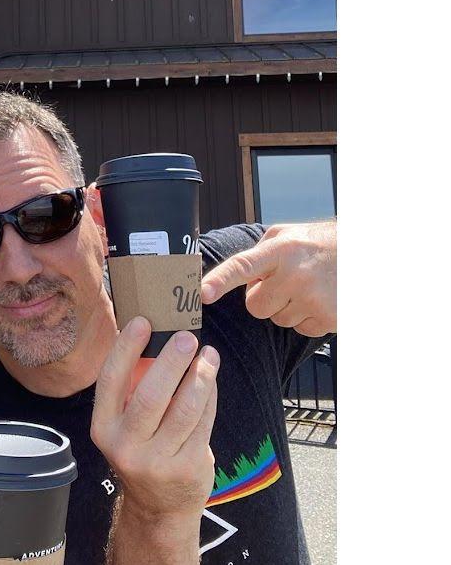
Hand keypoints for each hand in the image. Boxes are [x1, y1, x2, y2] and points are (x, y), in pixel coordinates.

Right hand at [91, 318, 218, 522]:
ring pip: (184, 409)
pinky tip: (211, 379)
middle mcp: (126, 446)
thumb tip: (152, 333)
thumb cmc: (141, 448)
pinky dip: (210, 396)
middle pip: (151, 395)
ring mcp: (158, 461)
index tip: (142, 321)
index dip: (126, 348)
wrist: (157, 508)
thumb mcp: (123, 423)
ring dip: (200, 376)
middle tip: (187, 337)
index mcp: (104, 427)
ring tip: (208, 354)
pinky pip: (203, 423)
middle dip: (172, 361)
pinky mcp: (188, 468)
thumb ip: (132, 386)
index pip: (111, 380)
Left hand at [201, 220, 335, 335]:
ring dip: (285, 307)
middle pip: (255, 306)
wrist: (362, 254)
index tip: (202, 293)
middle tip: (282, 281)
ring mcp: (313, 299)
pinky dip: (304, 318)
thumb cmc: (315, 243)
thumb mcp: (284, 235)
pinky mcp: (328, 318)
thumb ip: (257, 252)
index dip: (219, 280)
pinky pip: (299, 329)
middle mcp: (295, 275)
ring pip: (276, 319)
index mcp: (279, 250)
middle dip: (262, 297)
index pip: (242, 266)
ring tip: (304, 287)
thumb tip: (233, 275)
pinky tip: (317, 299)